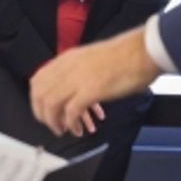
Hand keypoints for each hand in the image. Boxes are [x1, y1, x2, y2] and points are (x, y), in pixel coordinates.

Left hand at [29, 28, 158, 135]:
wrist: (142, 51)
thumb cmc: (124, 55)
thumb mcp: (91, 59)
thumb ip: (78, 72)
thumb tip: (72, 90)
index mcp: (67, 59)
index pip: (38, 81)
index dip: (37, 101)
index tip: (45, 112)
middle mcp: (68, 67)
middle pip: (39, 94)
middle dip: (43, 115)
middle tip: (54, 125)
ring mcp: (78, 78)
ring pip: (50, 104)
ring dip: (55, 122)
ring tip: (65, 130)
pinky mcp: (91, 89)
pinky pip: (71, 111)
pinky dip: (72, 123)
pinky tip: (78, 128)